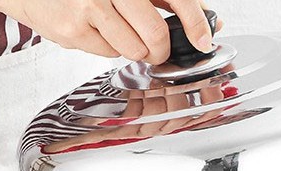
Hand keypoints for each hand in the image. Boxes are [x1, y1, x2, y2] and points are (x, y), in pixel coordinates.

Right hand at [0, 0, 216, 62]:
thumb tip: (207, 21)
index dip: (195, 23)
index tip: (203, 41)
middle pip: (156, 34)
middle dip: (161, 50)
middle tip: (156, 48)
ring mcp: (89, 5)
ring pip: (134, 50)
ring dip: (134, 49)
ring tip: (118, 30)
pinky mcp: (73, 30)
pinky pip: (108, 54)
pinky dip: (108, 47)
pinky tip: (94, 28)